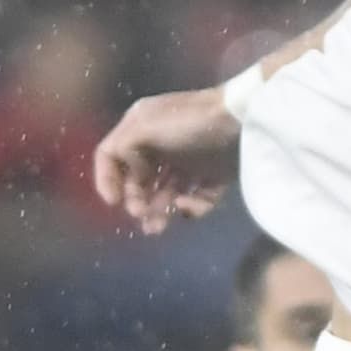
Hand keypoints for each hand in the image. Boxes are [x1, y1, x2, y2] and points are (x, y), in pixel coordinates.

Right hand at [93, 85, 246, 230]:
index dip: (107, 179)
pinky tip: (188, 206)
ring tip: (156, 229)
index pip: (112, 156)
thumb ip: (121, 150)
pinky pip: (198, 200)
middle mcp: (162, 144)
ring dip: (158, 213)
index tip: (113, 202)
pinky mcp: (214, 176)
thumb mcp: (143, 128)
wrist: (243, 122)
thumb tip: (130, 176)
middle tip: (141, 216)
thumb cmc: (188, 124)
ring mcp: (189, 161)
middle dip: (137, 202)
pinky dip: (192, 208)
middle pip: (140, 181)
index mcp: (142, 128)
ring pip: (167, 194)